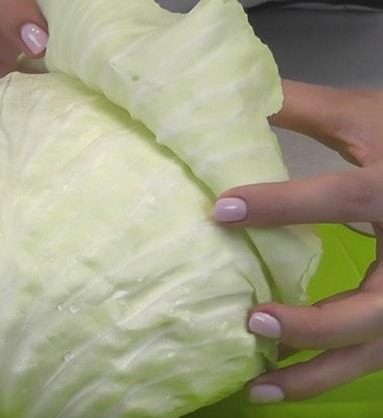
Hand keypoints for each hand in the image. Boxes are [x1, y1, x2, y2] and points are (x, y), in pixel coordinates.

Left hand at [213, 81, 382, 402]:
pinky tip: (281, 378)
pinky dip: (326, 371)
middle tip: (252, 321)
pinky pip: (370, 352)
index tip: (221, 210)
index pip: (343, 199)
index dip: (281, 205)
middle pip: (374, 310)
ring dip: (315, 374)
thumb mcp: (368, 117)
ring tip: (257, 385)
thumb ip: (304, 107)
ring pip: (373, 349)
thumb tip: (239, 92)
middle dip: (313, 324)